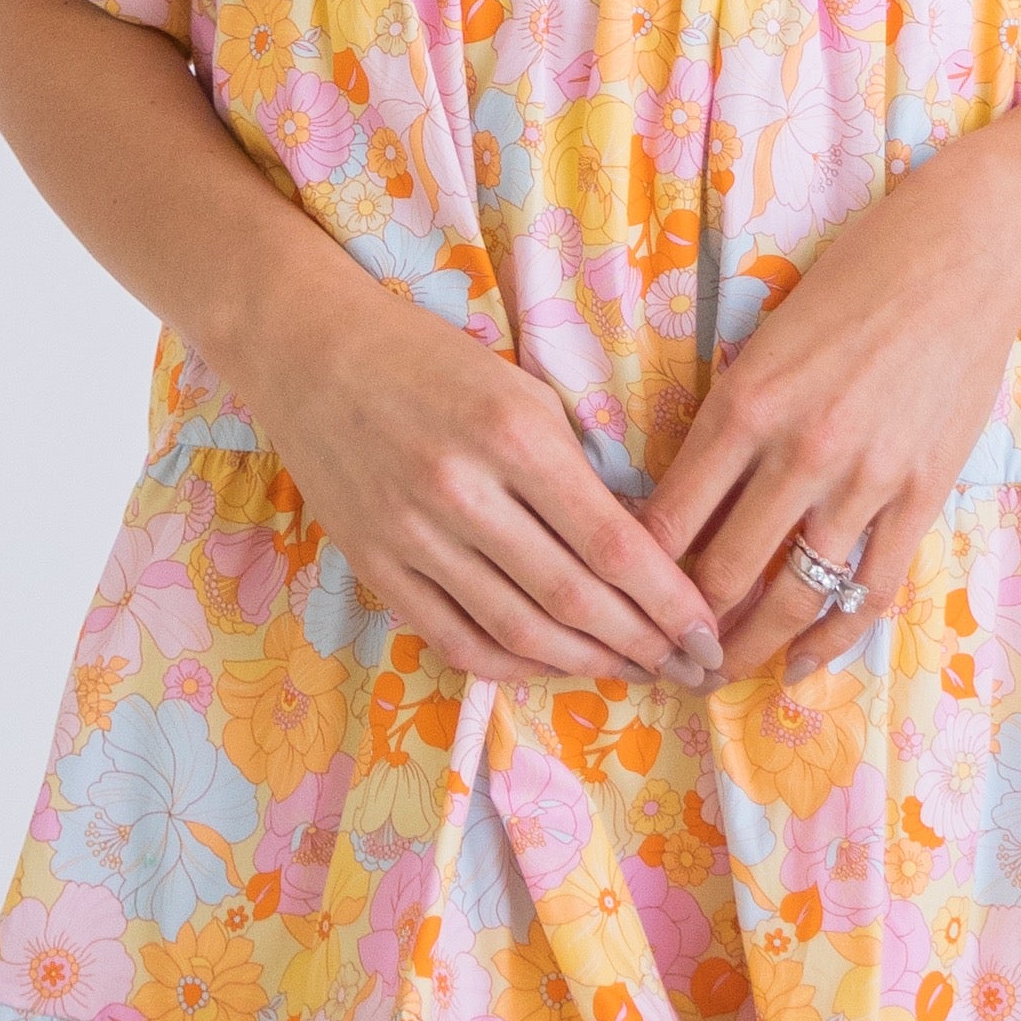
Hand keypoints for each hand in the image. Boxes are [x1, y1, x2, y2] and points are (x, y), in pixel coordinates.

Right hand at [217, 247, 725, 688]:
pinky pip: (455, 639)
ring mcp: (412, 536)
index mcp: (514, 435)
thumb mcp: (523, 391)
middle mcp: (462, 492)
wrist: (311, 348)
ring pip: (518, 632)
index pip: (612, 543)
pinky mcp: (375, 566)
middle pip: (573, 599)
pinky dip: (513, 666)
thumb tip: (641, 554)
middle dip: (644, 644)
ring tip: (636, 671)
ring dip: (588, 664)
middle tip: (689, 667)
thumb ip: (576, 471)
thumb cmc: (433, 360)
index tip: (709, 629)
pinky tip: (553, 667)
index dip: (669, 600)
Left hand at [639, 134, 1020, 680]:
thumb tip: (684, 493)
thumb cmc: (855, 277)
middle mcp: (799, 451)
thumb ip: (732, 416)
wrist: (964, 251)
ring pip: (794, 595)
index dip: (635, 576)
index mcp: (744, 403)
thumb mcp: (765, 338)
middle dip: (683, 630)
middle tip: (658, 659)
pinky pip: (869, 589)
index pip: (669, 518)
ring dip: (750, 648)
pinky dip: (831, 638)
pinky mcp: (921, 493)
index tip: (617, 603)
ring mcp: (865, 479)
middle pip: (723, 573)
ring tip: (717, 675)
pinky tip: (800, 664)